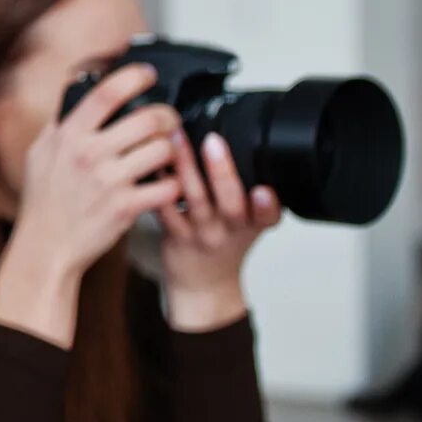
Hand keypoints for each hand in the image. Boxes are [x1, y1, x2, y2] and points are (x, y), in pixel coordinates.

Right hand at [10, 63, 186, 281]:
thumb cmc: (42, 200)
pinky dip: (172, 185)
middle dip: (167, 116)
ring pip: (163, 150)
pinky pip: (167, 186)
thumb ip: (62, 124)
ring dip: (171, 151)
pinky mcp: (126, 208)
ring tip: (165, 154)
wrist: (45, 246)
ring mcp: (109, 181)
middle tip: (169, 121)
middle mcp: (88, 154)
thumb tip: (80, 93)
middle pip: (148, 118)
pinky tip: (164, 184)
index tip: (147, 74)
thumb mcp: (40, 153)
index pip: (106, 93)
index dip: (134, 76)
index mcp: (68, 136)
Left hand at [157, 130, 279, 329]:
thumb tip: (243, 140)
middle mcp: (229, 230)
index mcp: (253, 225)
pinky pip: (165, 209)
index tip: (265, 189)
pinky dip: (159, 185)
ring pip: (195, 200)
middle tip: (213, 140)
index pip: (267, 215)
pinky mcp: (175, 236)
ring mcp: (201, 234)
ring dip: (185, 166)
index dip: (268, 204)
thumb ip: (250, 192)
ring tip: (176, 138)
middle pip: (230, 202)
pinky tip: (153, 163)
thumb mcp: (250, 222)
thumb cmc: (224, 244)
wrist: (203, 283)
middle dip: (222, 171)